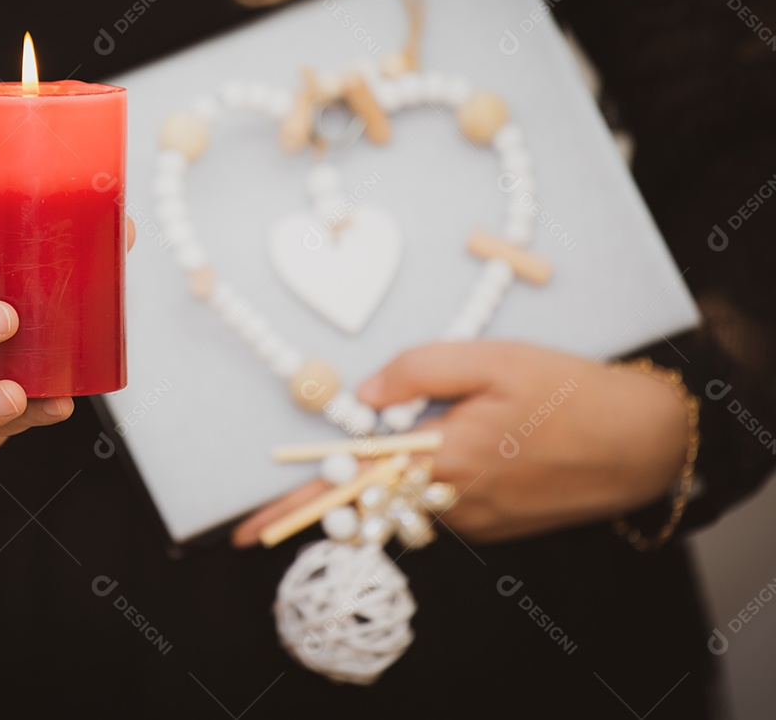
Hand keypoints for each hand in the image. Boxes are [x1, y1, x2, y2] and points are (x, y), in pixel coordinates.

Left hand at [233, 341, 689, 545]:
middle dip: (329, 501)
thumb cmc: (570, 393)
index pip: (351, 488)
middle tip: (281, 511)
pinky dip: (434, 484)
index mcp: (443, 458)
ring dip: (396, 482)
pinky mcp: (493, 527)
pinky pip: (441, 506)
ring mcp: (474, 522)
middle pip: (371, 503)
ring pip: (408, 501)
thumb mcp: (494, 359)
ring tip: (426, 444)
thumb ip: (421, 370)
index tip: (247, 530)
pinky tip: (471, 448)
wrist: (644, 444)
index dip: (296, 506)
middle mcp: (452, 502)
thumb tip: (364, 396)